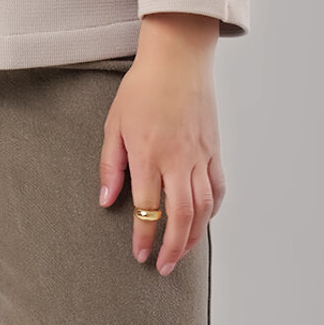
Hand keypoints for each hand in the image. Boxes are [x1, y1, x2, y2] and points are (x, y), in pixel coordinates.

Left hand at [98, 42, 224, 275]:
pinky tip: (203, 220)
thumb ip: (110, 164)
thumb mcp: (114, 123)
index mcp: (148, 153)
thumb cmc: (142, 87)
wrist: (177, 58)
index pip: (147, 208)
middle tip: (163, 266)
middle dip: (172, 248)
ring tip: (181, 252)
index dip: (144, 236)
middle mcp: (177, 159)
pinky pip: (218, 188)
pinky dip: (212, 210)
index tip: (140, 254)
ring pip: (203, 208)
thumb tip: (106, 199)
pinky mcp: (214, 149)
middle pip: (181, 216)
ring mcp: (199, 155)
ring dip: (193, 236)